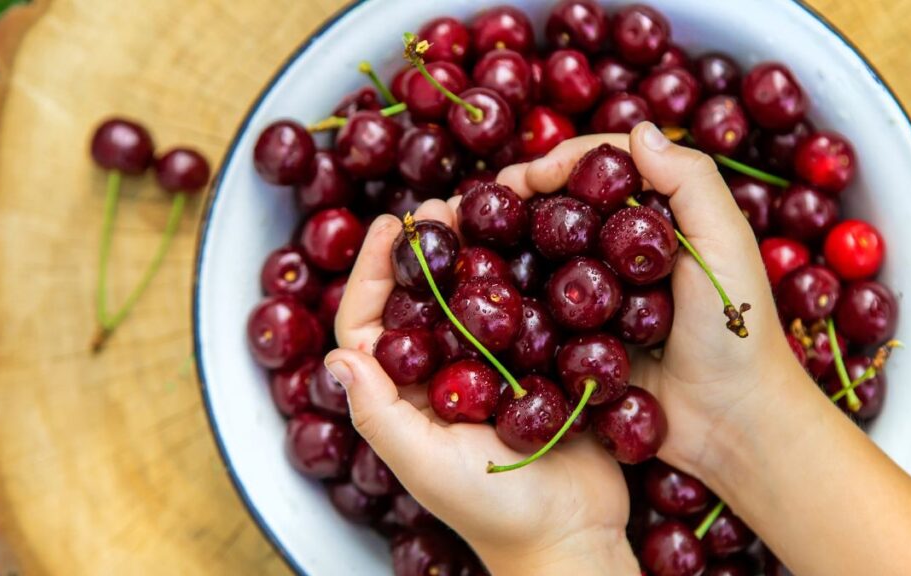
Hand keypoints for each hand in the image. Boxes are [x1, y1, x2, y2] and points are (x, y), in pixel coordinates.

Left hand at [325, 201, 637, 575]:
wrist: (573, 533)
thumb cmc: (494, 509)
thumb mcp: (426, 465)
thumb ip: (379, 415)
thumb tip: (337, 357)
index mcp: (405, 394)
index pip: (371, 324)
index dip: (372, 272)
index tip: (389, 226)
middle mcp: (443, 375)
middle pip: (423, 300)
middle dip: (427, 250)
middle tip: (443, 207)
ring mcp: (492, 370)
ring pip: (474, 298)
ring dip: (476, 254)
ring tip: (488, 211)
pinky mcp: (539, 366)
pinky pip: (526, 313)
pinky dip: (527, 277)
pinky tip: (538, 244)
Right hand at [497, 122, 803, 481]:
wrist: (732, 425)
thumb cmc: (739, 332)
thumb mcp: (726, 247)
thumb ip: (692, 185)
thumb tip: (640, 131)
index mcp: (659, 222)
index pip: (605, 172)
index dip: (563, 164)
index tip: (527, 177)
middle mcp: (624, 253)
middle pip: (566, 210)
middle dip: (520, 199)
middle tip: (480, 205)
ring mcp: (600, 297)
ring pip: (544, 255)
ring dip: (505, 242)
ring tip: (466, 239)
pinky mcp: (581, 339)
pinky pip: (539, 309)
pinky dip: (509, 293)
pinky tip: (479, 289)